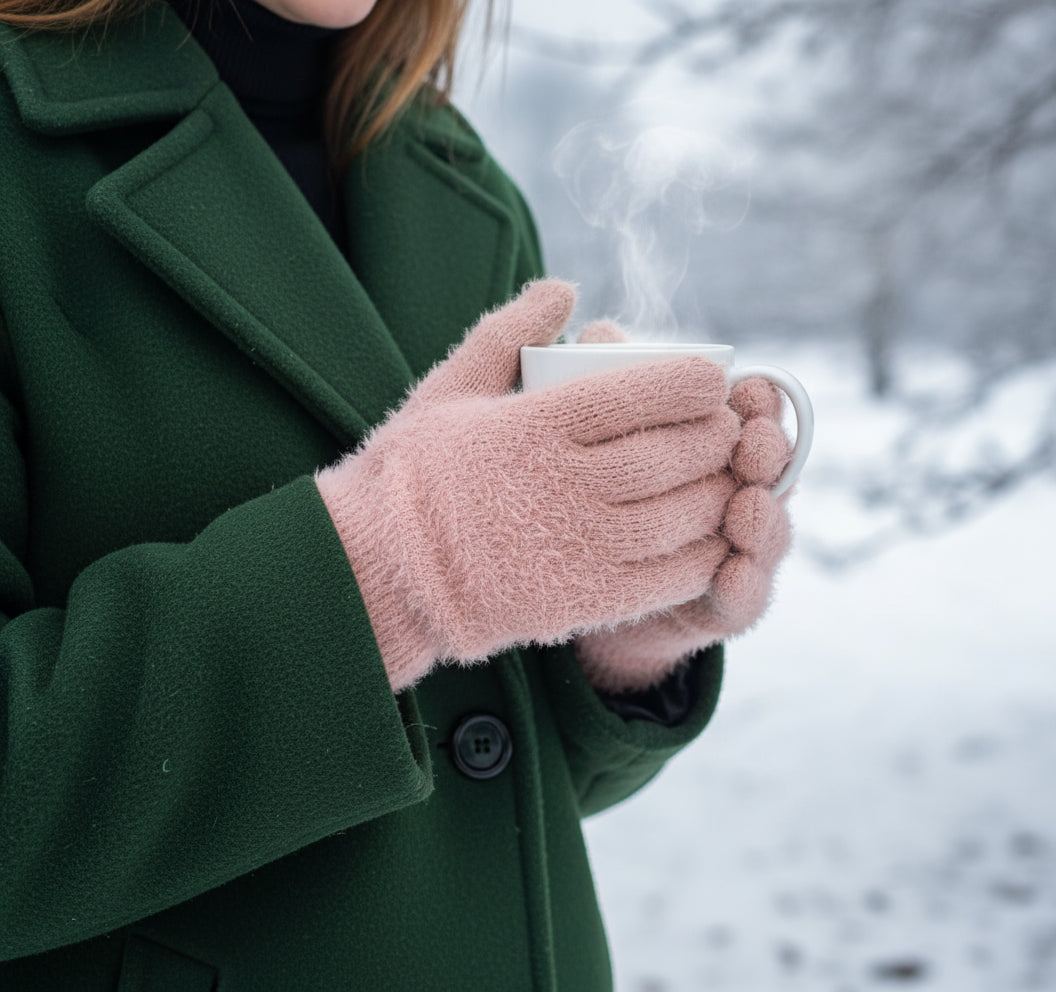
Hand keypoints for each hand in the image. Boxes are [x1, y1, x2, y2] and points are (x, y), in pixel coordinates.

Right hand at [315, 281, 742, 691]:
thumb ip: (508, 333)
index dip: (691, 383)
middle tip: (729, 430)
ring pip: (680, 514)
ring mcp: (577, 543)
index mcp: (534, 424)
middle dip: (716, 437)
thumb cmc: (415, 474)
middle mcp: (563, 482)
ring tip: (728, 480)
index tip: (712, 379)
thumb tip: (562, 289)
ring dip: (719, 494)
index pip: (639, 393)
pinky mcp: (584, 597)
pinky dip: (703, 555)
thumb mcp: (449, 389)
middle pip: (671, 453)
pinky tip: (713, 540)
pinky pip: (668, 575)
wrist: (383, 569)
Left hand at [572, 322, 792, 693]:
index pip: (751, 416)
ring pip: (766, 534)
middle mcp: (734, 495)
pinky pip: (742, 600)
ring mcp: (733, 552)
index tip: (747, 388)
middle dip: (768, 453)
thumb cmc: (591, 496)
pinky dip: (743, 585)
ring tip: (748, 505)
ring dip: (764, 518)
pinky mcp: (720, 606)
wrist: (580, 588)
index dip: (758, 402)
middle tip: (753, 442)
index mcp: (713, 449)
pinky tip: (732, 573)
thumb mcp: (590, 438)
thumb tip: (597, 331)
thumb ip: (604, 383)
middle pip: (769, 471)